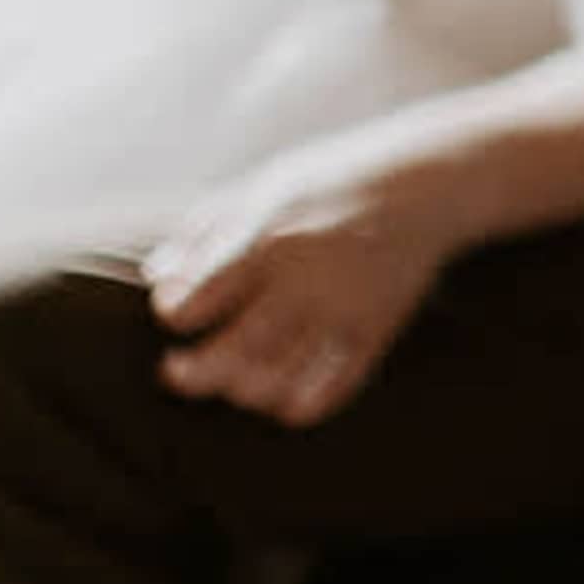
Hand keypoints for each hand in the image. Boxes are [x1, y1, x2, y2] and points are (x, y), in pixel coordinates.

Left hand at [146, 157, 449, 423]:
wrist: (426, 183)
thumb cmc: (334, 178)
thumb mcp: (264, 185)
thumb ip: (206, 228)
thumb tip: (157, 275)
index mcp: (267, 236)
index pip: (197, 297)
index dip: (175, 312)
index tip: (178, 311)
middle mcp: (302, 278)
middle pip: (234, 350)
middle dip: (194, 373)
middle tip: (177, 372)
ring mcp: (342, 310)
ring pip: (279, 378)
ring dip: (243, 391)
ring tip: (232, 381)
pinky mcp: (375, 331)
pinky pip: (333, 388)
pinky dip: (300, 405)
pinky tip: (282, 398)